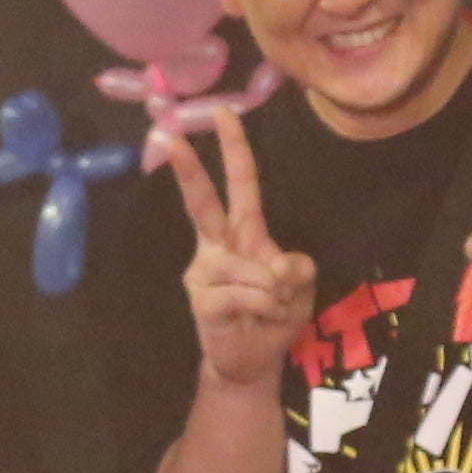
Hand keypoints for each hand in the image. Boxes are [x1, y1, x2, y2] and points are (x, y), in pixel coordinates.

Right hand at [178, 112, 321, 394]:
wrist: (252, 360)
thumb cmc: (273, 316)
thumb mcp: (301, 287)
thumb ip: (297, 268)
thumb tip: (277, 265)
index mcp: (244, 232)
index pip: (240, 183)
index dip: (235, 148)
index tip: (226, 112)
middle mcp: (217, 244)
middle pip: (204, 202)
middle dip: (189, 171)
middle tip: (170, 138)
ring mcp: (204, 270)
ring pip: (246, 266)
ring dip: (272, 291)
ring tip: (269, 308)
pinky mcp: (200, 298)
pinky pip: (241, 293)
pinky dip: (261, 306)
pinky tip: (254, 317)